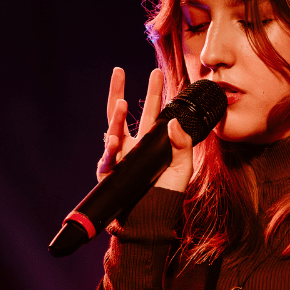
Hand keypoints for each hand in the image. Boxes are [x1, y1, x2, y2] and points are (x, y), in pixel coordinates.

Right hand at [97, 67, 194, 192]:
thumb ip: (182, 145)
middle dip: (119, 91)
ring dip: (116, 116)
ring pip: (112, 130)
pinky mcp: (109, 173)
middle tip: (118, 71)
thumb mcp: (182, 167)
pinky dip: (111, 148)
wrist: (151, 219)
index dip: (153, 92)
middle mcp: (131, 146)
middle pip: (122, 113)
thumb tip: (175, 122)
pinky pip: (108, 158)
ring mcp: (118, 157)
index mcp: (148, 142)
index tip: (156, 72)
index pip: (150, 111)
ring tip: (122, 102)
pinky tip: (114, 139)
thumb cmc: (167, 193)